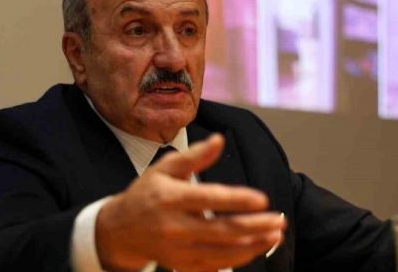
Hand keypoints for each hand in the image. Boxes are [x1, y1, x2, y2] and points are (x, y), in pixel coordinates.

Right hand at [95, 134, 285, 271]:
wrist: (118, 230)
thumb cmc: (146, 193)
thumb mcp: (165, 168)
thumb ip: (194, 156)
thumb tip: (220, 139)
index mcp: (171, 199)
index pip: (209, 199)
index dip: (237, 200)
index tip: (263, 199)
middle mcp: (175, 227)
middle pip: (221, 230)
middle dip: (254, 226)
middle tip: (279, 220)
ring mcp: (178, 250)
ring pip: (222, 253)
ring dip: (253, 245)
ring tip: (275, 234)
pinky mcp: (181, 265)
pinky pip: (215, 266)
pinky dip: (239, 258)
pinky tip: (258, 247)